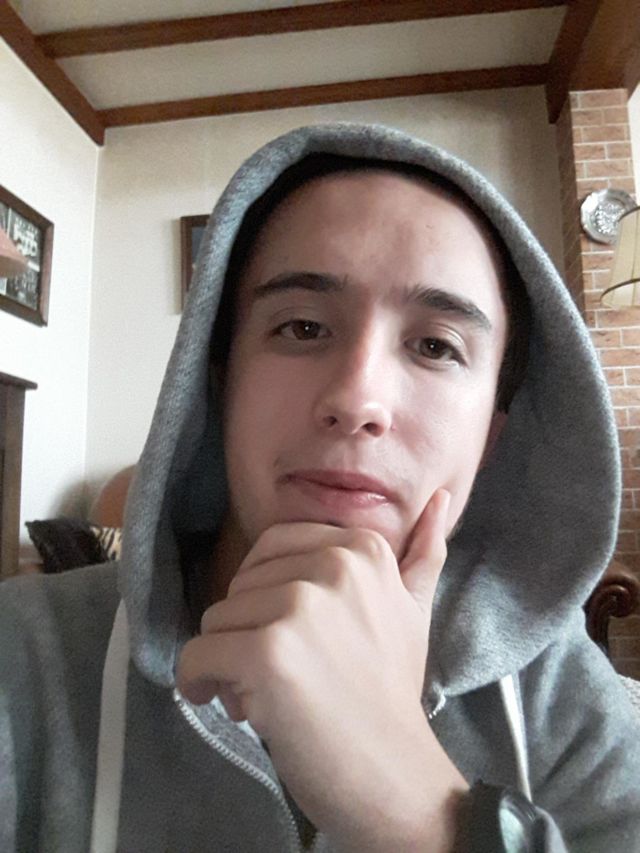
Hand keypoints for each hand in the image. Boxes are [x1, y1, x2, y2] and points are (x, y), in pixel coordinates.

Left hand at [177, 489, 466, 850]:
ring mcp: (300, 606)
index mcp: (362, 547)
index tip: (296, 639)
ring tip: (272, 695)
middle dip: (250, 632)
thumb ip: (423, 551)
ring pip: (216, 619)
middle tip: (290, 675)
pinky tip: (233, 705)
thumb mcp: (413, 609)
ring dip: (229, 662)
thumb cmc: (391, 692)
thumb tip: (443, 496)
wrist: (395, 775)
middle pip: (241, 586)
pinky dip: (199, 684)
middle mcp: (332, 566)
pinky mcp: (267, 651)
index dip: (269, 598)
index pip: (270, 549)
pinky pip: (196, 654)